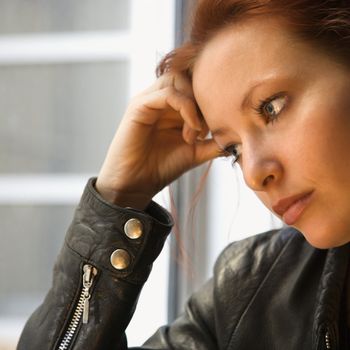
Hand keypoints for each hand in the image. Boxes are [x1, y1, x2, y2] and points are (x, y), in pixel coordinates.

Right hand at [95, 72, 219, 209]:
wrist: (136, 185)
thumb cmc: (161, 168)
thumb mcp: (195, 152)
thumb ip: (214, 142)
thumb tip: (237, 136)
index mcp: (171, 107)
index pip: (195, 84)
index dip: (211, 100)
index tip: (217, 127)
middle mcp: (159, 99)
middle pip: (188, 76)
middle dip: (204, 99)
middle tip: (207, 129)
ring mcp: (148, 101)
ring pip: (177, 79)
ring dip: (194, 103)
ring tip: (197, 131)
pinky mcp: (138, 106)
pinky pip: (167, 93)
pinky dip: (185, 107)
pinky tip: (192, 129)